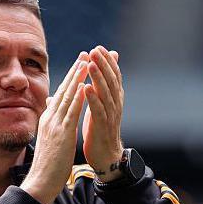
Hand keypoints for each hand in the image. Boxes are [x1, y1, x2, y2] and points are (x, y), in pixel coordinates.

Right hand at [21, 53, 89, 203]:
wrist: (40, 181)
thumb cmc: (46, 164)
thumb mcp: (48, 139)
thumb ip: (50, 122)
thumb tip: (51, 108)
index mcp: (47, 120)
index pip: (60, 94)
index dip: (70, 78)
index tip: (79, 64)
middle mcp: (50, 119)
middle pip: (64, 90)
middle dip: (75, 72)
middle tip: (84, 55)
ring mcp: (55, 125)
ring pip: (68, 97)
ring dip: (77, 79)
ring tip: (86, 63)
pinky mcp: (62, 134)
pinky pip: (71, 112)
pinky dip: (78, 98)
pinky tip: (84, 86)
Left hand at [83, 46, 123, 181]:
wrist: (106, 155)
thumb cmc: (100, 129)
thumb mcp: (101, 106)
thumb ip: (100, 89)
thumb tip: (97, 73)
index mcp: (115, 98)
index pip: (113, 76)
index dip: (107, 61)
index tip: (98, 47)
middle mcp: (115, 104)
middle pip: (111, 80)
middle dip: (103, 64)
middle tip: (95, 50)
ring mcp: (111, 115)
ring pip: (106, 93)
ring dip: (99, 77)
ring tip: (92, 64)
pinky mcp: (103, 126)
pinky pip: (99, 111)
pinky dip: (93, 99)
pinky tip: (87, 89)